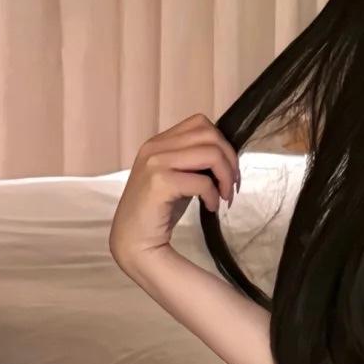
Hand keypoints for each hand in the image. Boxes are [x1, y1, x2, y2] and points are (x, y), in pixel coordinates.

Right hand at [108, 112, 240, 272]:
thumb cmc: (157, 211)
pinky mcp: (160, 182)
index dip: (223, 144)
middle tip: (232, 184)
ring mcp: (155, 163)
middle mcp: (155, 147)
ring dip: (226, 176)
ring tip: (224, 196)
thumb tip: (227, 155)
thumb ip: (193, 161)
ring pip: (211, 154)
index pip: (201, 123)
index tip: (228, 169)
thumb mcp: (177, 177)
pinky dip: (214, 196)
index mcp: (159, 142)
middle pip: (210, 135)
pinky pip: (203, 181)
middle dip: (230, 159)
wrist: (131, 240)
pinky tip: (211, 208)